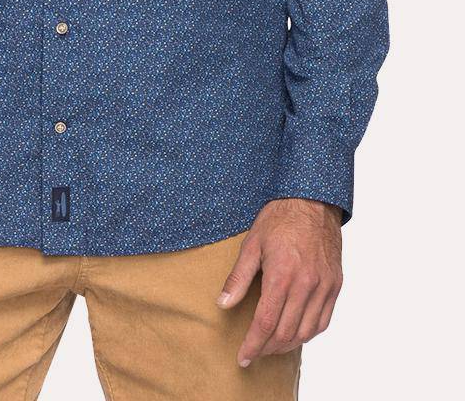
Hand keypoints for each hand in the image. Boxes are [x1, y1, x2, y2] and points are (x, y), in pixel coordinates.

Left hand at [218, 198, 342, 366]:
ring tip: (270, 346)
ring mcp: (324, 286)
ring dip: (286, 345)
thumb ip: (238, 278)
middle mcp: (306, 284)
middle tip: (253, 352)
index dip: (253, 344)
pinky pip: (323, 321)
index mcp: (282, 274)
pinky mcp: (335, 285)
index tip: (242, 357)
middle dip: (266, 348)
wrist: (312, 201)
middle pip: (286, 332)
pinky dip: (307, 334)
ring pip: (306, 332)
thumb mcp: (251, 244)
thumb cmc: (279, 219)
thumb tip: (223, 304)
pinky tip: (294, 334)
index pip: (266, 322)